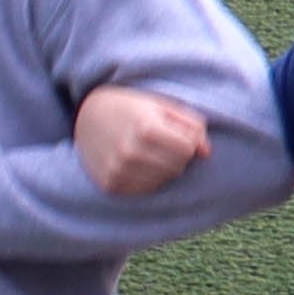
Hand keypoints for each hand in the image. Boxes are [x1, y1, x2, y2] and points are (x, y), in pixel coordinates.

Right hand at [74, 85, 209, 197]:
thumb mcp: (161, 105)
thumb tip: (207, 153)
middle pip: (178, 166)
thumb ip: (191, 124)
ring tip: (147, 151)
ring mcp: (119, 170)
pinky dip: (148, 178)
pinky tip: (136, 163)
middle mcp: (131, 152)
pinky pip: (146, 189)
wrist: (86, 116)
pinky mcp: (111, 185)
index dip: (185, 139)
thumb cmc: (131, 107)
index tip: (172, 131)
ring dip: (163, 167)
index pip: (188, 149)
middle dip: (176, 154)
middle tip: (159, 142)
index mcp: (146, 128)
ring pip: (164, 180)